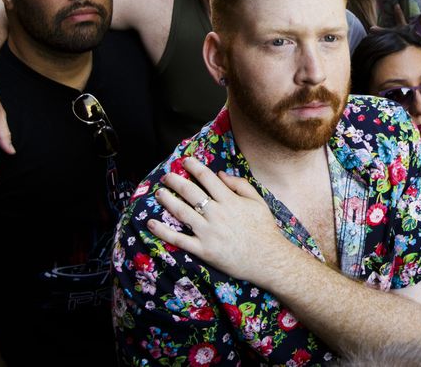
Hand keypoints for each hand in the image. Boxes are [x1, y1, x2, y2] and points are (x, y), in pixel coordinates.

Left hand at [147, 156, 285, 285]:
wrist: (269, 259)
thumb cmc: (264, 230)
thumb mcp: (258, 201)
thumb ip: (240, 185)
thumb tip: (220, 174)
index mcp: (229, 200)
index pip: (207, 178)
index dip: (194, 167)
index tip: (184, 161)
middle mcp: (216, 213)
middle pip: (190, 192)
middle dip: (175, 181)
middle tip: (166, 176)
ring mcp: (208, 232)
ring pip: (181, 212)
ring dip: (167, 200)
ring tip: (159, 193)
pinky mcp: (203, 250)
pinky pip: (179, 239)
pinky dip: (163, 231)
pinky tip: (151, 224)